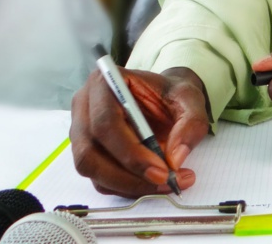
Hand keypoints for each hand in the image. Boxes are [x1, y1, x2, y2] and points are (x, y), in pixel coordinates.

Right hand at [70, 67, 209, 196]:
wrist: (165, 98)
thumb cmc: (171, 94)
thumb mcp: (190, 99)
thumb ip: (190, 123)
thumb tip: (175, 158)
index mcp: (104, 82)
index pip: (105, 122)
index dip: (130, 152)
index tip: (162, 169)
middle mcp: (84, 107)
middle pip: (90, 152)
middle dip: (129, 174)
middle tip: (166, 181)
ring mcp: (81, 132)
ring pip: (92, 170)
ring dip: (130, 185)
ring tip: (169, 182)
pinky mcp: (88, 154)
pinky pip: (99, 180)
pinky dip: (128, 188)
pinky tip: (155, 183)